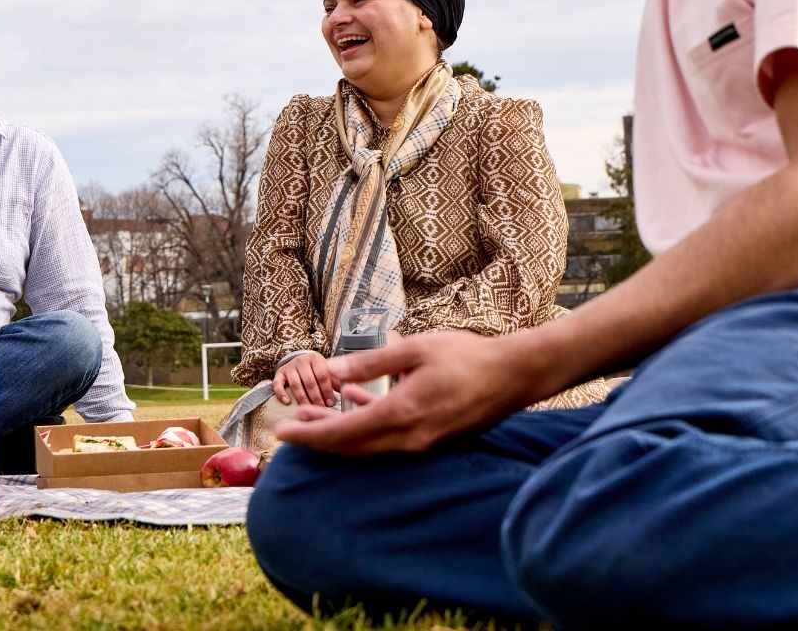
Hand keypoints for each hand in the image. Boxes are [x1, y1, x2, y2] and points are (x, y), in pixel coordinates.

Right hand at [273, 351, 339, 406]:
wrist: (300, 363)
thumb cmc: (316, 371)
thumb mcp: (327, 372)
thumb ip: (335, 380)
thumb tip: (345, 391)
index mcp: (316, 358)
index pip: (322, 375)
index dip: (327, 390)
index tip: (331, 403)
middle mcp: (302, 360)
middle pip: (309, 381)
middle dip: (316, 397)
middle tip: (321, 409)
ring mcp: (289, 366)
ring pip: (295, 384)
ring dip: (303, 399)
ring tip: (309, 409)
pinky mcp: (279, 373)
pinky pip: (278, 384)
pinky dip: (282, 393)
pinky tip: (288, 403)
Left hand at [274, 329, 555, 455]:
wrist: (515, 375)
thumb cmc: (467, 357)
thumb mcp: (413, 350)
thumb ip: (369, 364)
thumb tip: (329, 370)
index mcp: (402, 415)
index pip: (344, 435)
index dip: (310, 435)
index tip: (283, 432)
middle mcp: (410, 438)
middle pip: (352, 447)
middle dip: (318, 436)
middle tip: (290, 424)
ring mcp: (423, 442)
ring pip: (369, 443)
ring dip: (340, 429)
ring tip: (313, 409)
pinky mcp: (432, 437)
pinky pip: (389, 436)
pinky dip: (367, 422)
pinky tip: (353, 400)